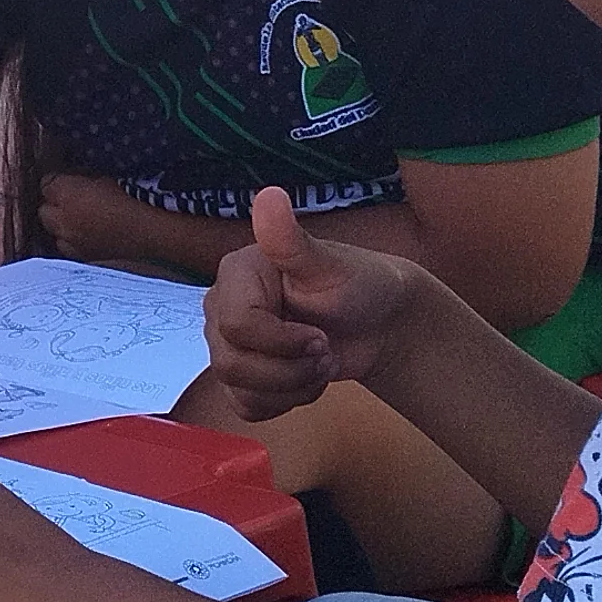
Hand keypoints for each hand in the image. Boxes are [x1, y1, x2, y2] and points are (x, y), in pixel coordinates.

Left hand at [31, 173, 151, 265]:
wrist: (147, 232)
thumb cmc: (131, 199)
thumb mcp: (105, 178)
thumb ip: (84, 180)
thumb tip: (77, 181)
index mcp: (66, 193)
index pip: (47, 184)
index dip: (56, 181)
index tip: (64, 181)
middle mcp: (61, 218)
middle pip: (44, 210)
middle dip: (53, 205)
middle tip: (68, 201)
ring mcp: (69, 240)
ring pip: (52, 231)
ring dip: (60, 225)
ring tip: (76, 221)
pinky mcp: (80, 256)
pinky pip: (66, 246)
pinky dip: (71, 241)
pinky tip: (84, 237)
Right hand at [204, 187, 435, 421]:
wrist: (380, 324)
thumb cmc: (360, 285)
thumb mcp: (331, 265)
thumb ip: (292, 240)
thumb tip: (269, 195)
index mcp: (237, 274)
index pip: (235, 326)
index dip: (280, 342)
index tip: (320, 336)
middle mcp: (222, 307)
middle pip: (230, 363)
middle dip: (288, 368)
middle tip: (325, 351)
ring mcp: (228, 343)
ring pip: (237, 388)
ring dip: (291, 386)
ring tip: (321, 366)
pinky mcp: (242, 376)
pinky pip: (245, 406)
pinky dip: (284, 402)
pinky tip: (307, 380)